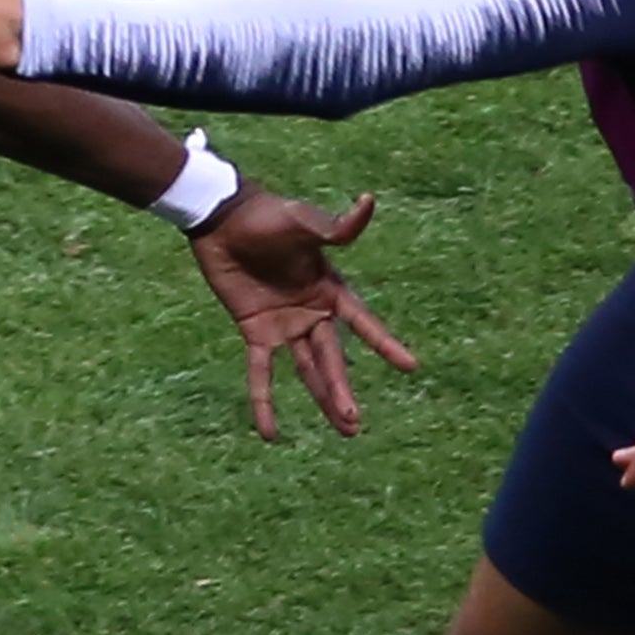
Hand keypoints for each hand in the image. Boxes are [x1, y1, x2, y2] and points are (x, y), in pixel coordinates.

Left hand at [191, 185, 416, 440]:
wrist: (223, 219)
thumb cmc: (268, 216)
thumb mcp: (303, 222)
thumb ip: (335, 226)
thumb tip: (369, 201)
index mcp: (330, 288)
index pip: (363, 322)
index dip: (385, 344)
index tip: (411, 367)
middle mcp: (312, 312)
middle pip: (333, 357)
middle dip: (343, 389)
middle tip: (355, 423)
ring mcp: (285, 325)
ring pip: (308, 370)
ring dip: (323, 399)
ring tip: (346, 430)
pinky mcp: (256, 331)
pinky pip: (262, 372)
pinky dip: (264, 401)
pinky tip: (269, 433)